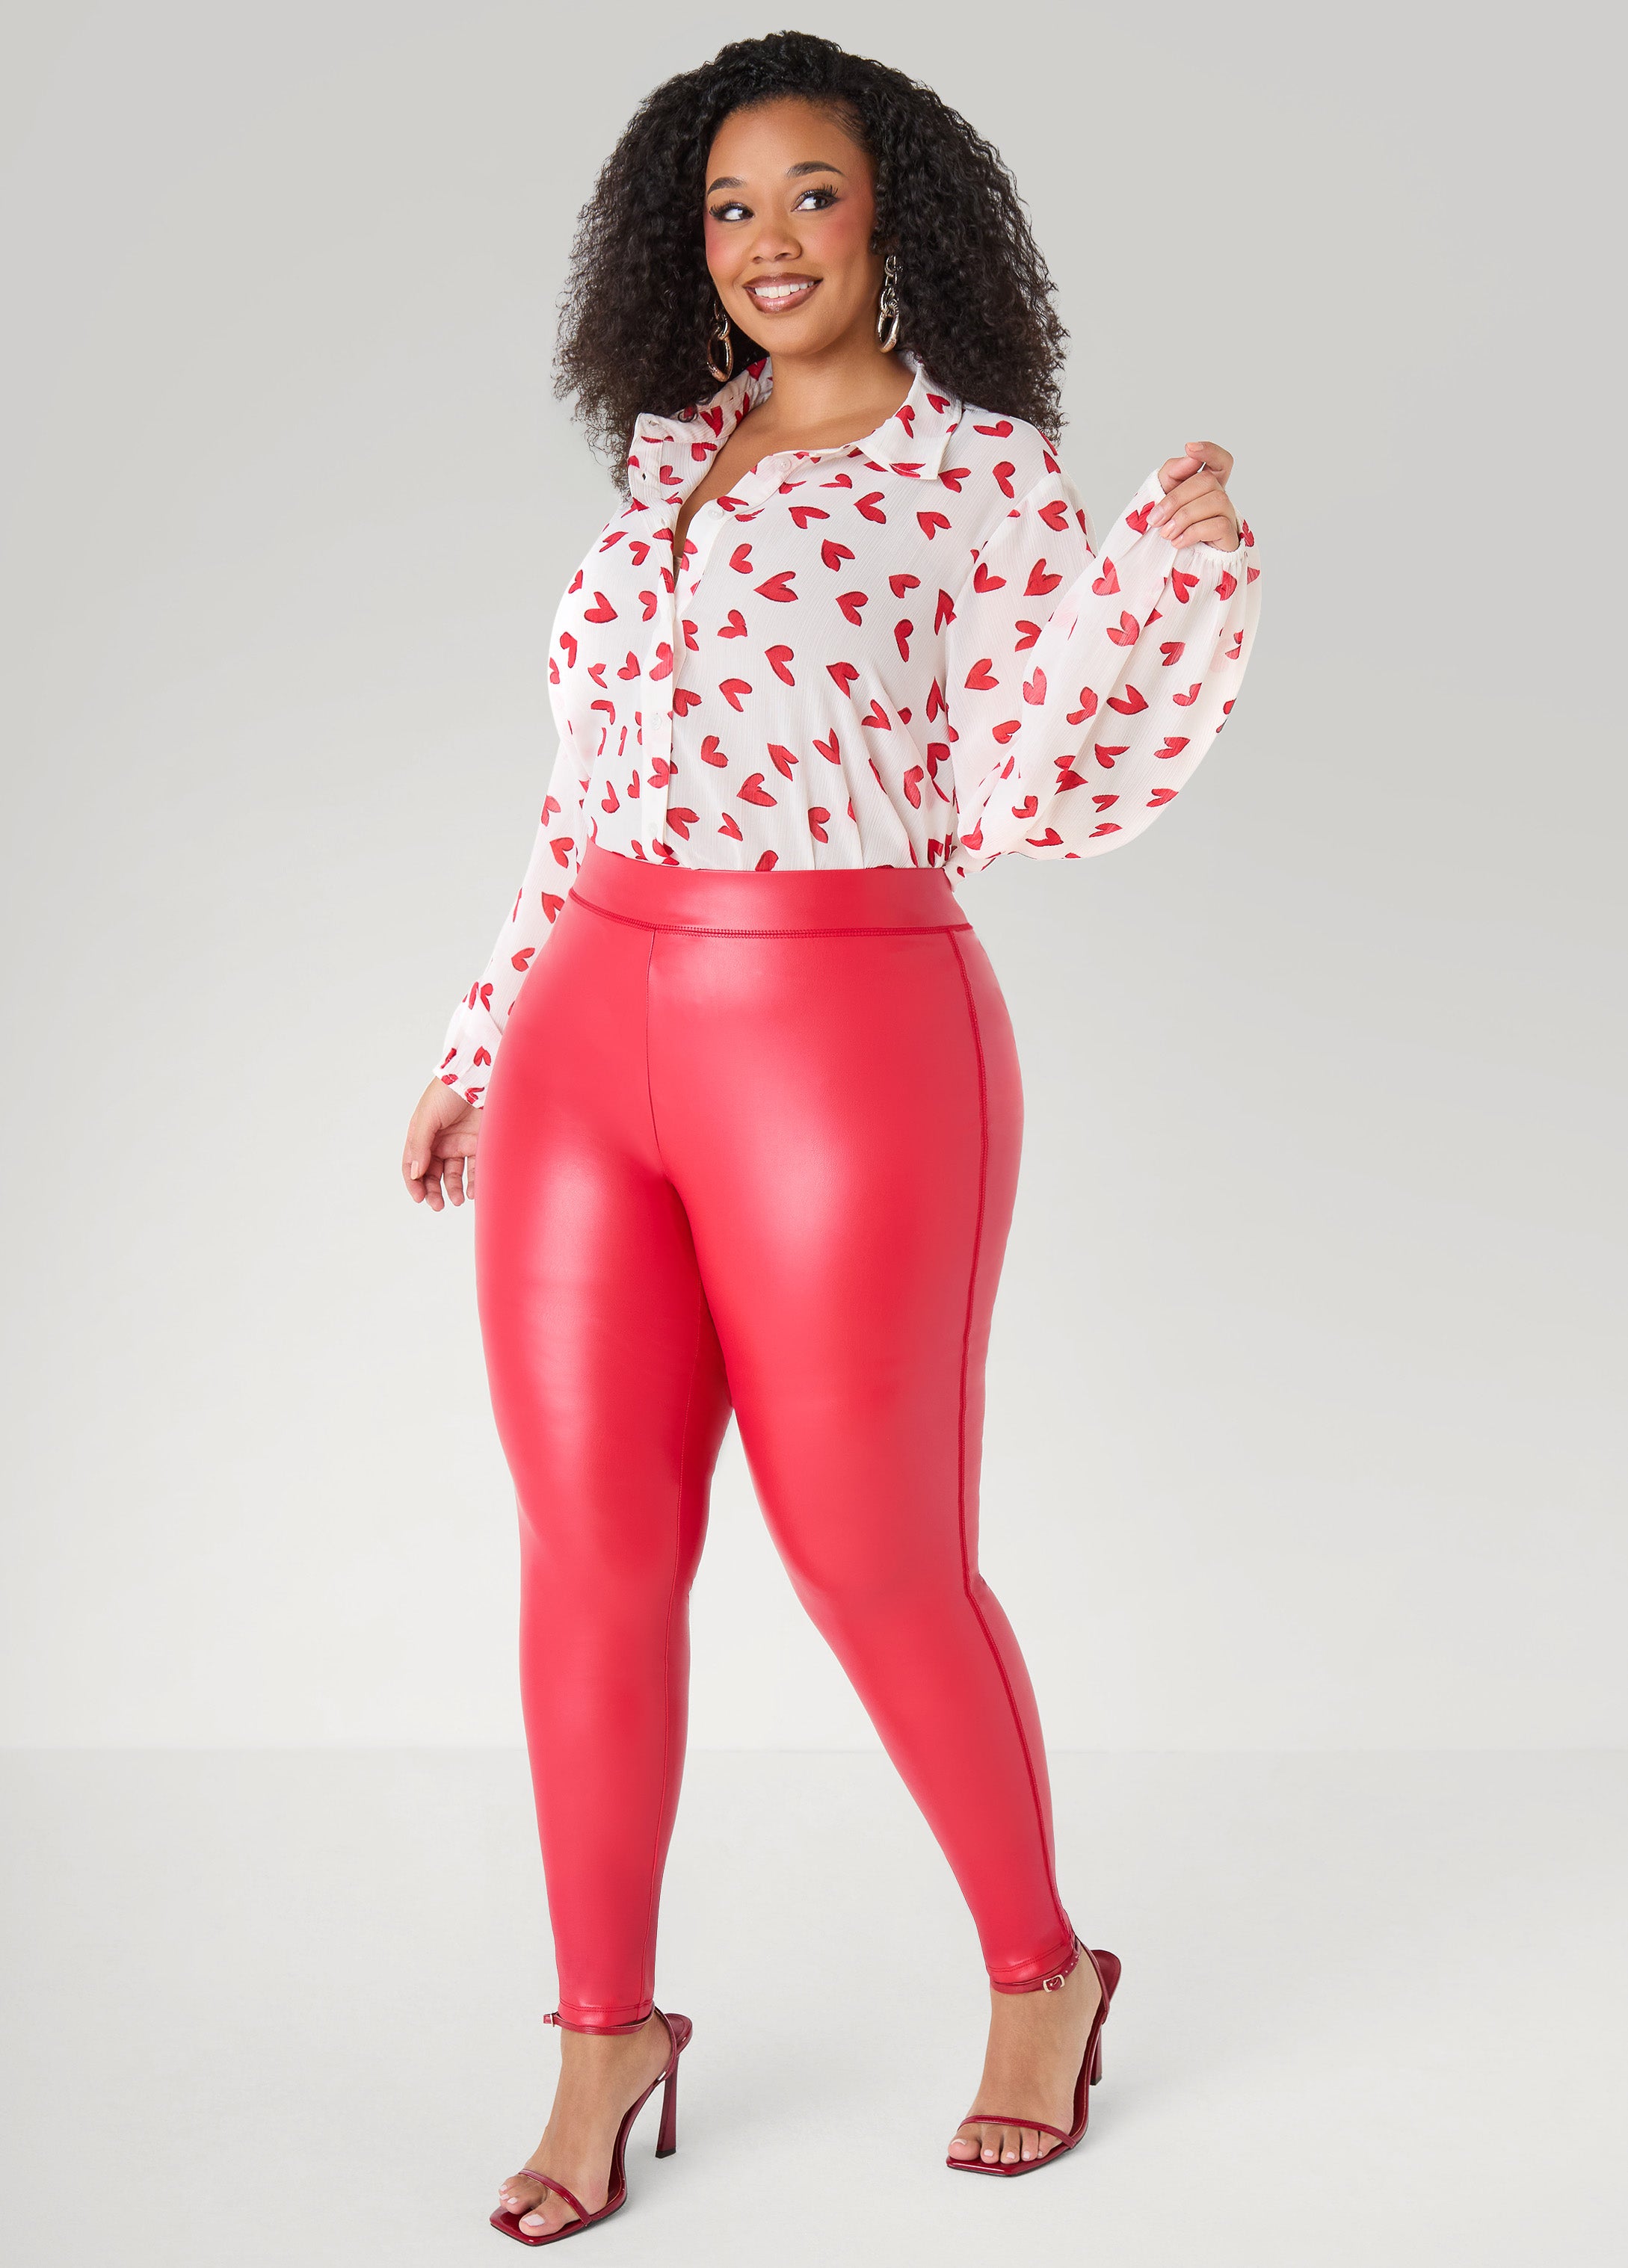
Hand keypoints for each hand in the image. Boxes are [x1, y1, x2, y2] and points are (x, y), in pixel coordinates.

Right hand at [403, 1078, 482, 1210]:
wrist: (478, 1076)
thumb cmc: (448, 1092)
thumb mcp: (427, 1117)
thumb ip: (420, 1145)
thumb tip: (415, 1173)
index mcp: (421, 1134)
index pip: (412, 1164)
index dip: (413, 1182)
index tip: (419, 1197)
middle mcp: (439, 1141)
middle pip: (432, 1174)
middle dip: (433, 1191)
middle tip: (438, 1205)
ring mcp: (459, 1143)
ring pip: (453, 1175)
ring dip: (453, 1190)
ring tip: (458, 1199)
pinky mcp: (479, 1144)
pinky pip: (475, 1169)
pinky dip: (474, 1182)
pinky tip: (474, 1191)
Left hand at [1148, 441, 1240, 550]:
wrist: (1170, 566)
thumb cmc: (1169, 528)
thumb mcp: (1163, 497)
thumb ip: (1173, 473)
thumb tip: (1188, 457)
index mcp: (1206, 486)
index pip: (1221, 461)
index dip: (1210, 451)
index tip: (1189, 448)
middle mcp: (1220, 497)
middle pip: (1208, 481)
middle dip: (1177, 498)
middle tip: (1155, 519)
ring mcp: (1228, 516)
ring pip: (1216, 499)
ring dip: (1184, 516)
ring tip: (1165, 534)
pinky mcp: (1229, 537)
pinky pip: (1218, 525)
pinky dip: (1193, 532)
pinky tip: (1177, 542)